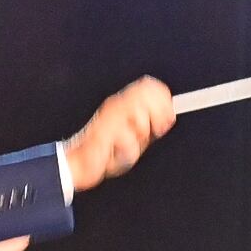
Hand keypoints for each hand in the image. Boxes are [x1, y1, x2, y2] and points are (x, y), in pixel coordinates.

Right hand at [61, 78, 173, 193]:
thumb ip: (151, 124)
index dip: (163, 99)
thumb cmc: (108, 151)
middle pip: (145, 94)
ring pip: (139, 117)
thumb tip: (170, 115)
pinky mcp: (102, 133)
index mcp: (124, 103)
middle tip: (155, 131)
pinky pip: (127, 141)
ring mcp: (108, 117)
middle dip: (157, 114)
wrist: (80, 165)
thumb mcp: (136, 135)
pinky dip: (128, 152)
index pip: (148, 86)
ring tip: (130, 145)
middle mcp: (116, 105)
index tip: (166, 121)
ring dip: (141, 137)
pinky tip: (118, 154)